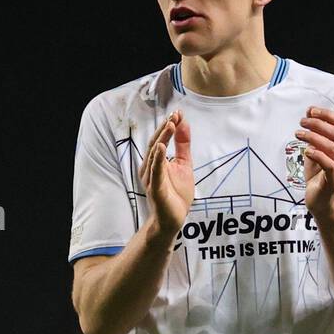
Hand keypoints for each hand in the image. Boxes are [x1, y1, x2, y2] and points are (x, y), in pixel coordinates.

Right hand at [139, 110, 193, 232]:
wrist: (173, 220)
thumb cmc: (176, 194)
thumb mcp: (184, 165)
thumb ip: (183, 145)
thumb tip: (184, 123)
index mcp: (155, 161)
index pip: (160, 139)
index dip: (168, 126)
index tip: (177, 113)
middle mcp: (149, 168)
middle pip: (155, 144)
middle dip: (165, 129)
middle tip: (174, 116)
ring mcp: (151, 178)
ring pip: (155, 155)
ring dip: (162, 139)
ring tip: (170, 125)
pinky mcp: (156, 189)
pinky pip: (156, 172)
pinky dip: (158, 160)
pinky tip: (162, 148)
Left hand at [296, 107, 333, 215]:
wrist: (321, 201)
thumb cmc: (318, 175)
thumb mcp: (315, 151)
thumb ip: (314, 135)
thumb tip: (308, 114)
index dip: (327, 114)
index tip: (311, 111)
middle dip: (318, 124)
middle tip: (302, 122)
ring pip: (331, 147)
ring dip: (313, 137)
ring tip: (298, 134)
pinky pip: (328, 164)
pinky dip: (317, 155)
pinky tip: (306, 151)